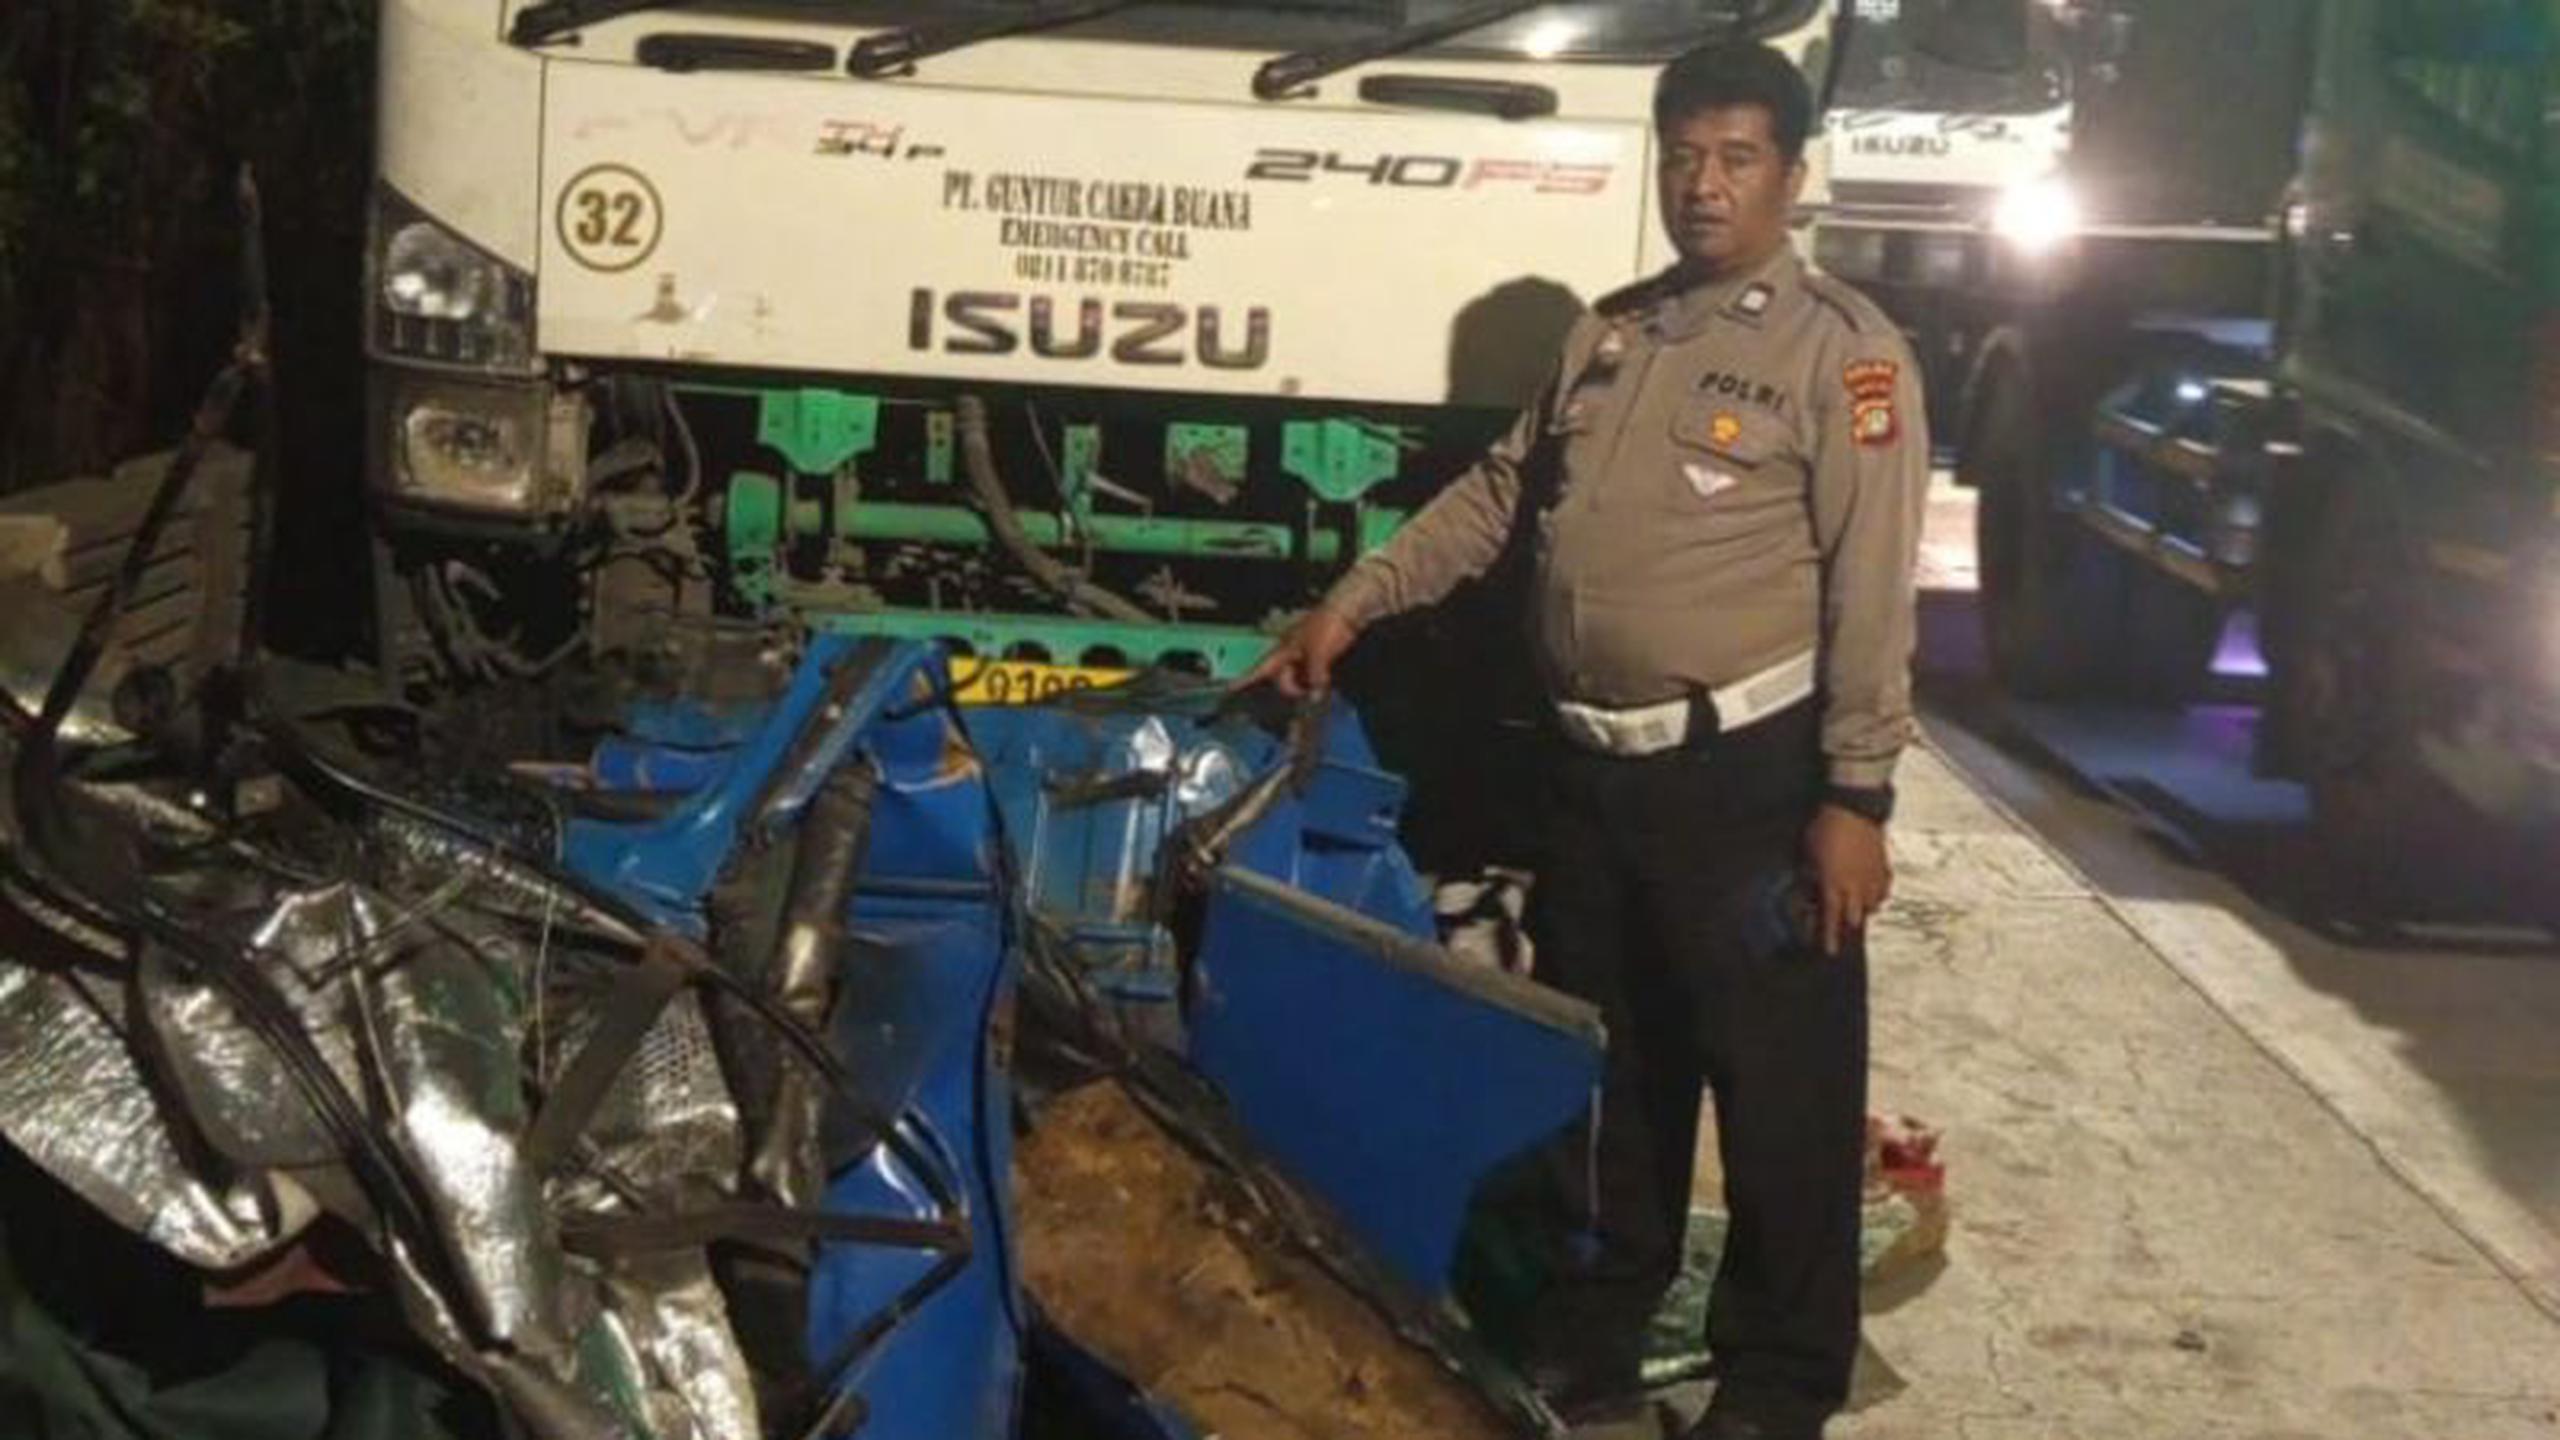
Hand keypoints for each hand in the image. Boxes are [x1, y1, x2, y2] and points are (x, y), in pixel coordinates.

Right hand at [1236, 606, 1358, 699]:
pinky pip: (1313, 675)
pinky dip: (1317, 681)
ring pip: (1300, 679)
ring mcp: (1306, 655)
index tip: (1230, 688)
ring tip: (1322, 681)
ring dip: (1308, 685)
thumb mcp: (1317, 653)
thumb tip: (1315, 697)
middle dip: (1292, 688)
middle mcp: (1291, 653)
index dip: (1244, 679)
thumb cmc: (1328, 623)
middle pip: (1283, 680)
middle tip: (1310, 688)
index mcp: (1283, 649)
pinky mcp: (1321, 656)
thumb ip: (1314, 677)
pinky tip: (1325, 681)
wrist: (1349, 609)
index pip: (1259, 668)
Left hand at [1805, 804, 1890, 956]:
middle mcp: (1856, 888)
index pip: (1831, 920)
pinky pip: (1883, 890)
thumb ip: (1808, 878)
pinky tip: (1870, 892)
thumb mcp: (1806, 855)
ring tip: (1853, 907)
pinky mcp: (1884, 866)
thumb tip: (1806, 893)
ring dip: (1861, 911)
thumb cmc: (1825, 829)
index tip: (1829, 951)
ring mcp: (1873, 878)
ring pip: (1872, 906)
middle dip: (1846, 926)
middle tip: (1838, 926)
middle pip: (1855, 919)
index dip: (1829, 938)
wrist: (1853, 808)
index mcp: (1833, 886)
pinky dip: (1876, 895)